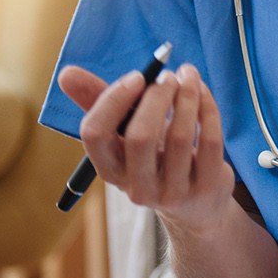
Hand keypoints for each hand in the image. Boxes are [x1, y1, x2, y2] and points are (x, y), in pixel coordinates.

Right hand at [57, 63, 236, 229]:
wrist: (196, 204)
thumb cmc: (154, 156)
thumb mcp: (126, 133)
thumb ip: (99, 102)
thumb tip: (66, 73)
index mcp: (109, 169)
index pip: (95, 135)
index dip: (115, 99)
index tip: (138, 76)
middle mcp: (137, 187)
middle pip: (140, 137)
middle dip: (156, 97)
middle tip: (169, 76)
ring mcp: (173, 192)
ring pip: (180, 136)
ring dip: (187, 96)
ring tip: (189, 76)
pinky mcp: (206, 188)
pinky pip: (211, 142)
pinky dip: (208, 109)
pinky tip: (204, 93)